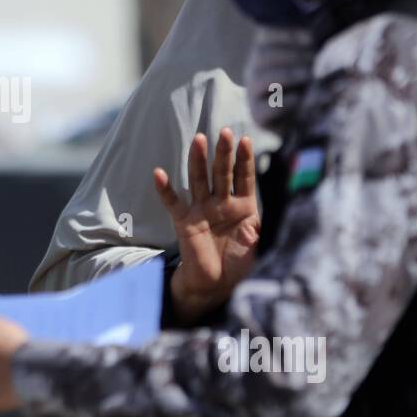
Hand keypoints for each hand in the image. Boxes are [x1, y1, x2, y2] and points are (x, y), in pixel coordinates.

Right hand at [153, 127, 259, 323]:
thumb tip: (256, 224)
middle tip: (225, 132)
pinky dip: (165, 189)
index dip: (244, 160)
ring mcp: (202, 210)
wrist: (216, 284)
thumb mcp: (256, 248)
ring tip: (199, 140)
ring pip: (199, 180)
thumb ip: (257, 233)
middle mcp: (222, 203)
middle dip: (223, 153)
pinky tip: (158, 173)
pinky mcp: (184, 222)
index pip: (244, 177)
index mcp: (243, 207)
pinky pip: (173, 203)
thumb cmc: (239, 264)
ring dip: (199, 160)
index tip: (245, 139)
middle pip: (222, 173)